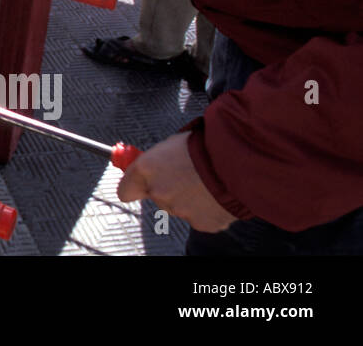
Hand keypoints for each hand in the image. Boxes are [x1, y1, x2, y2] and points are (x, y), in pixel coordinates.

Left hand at [118, 133, 237, 232]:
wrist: (239, 161)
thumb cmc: (208, 145)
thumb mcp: (173, 143)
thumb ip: (158, 159)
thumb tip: (153, 164)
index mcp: (147, 169)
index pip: (125, 189)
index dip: (134, 186)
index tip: (139, 184)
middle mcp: (159, 192)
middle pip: (157, 196)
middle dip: (169, 187)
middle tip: (187, 174)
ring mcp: (179, 210)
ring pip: (179, 206)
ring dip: (189, 197)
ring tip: (206, 181)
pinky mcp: (200, 223)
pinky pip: (200, 216)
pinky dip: (207, 208)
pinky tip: (216, 193)